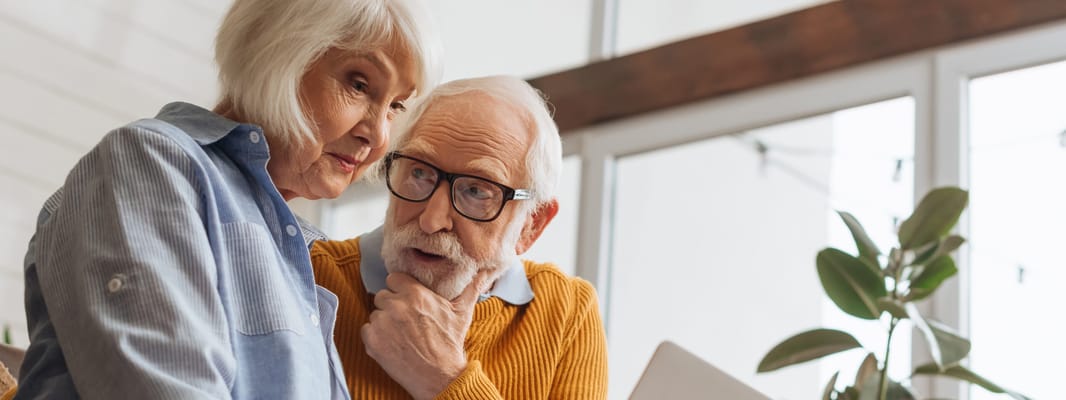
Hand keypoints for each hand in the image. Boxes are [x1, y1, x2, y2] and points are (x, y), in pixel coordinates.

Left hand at [361, 271, 489, 399]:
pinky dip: (375, 336)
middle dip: (392, 305)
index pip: (394, 278)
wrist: (439, 376)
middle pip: (383, 295)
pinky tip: (392, 343)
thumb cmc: (450, 343)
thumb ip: (472, 287)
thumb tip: (487, 270)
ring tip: (400, 334)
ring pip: (375, 313)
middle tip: (406, 320)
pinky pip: (366, 329)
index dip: (401, 288)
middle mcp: (396, 306)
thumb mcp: (463, 312)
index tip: (407, 299)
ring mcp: (382, 323)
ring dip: (384, 322)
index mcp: (416, 294)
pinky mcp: (372, 341)